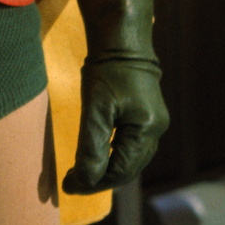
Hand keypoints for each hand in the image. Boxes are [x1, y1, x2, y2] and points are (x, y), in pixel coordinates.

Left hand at [61, 0, 167, 194]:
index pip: (120, 171)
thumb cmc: (107, 71)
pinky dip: (114, 156)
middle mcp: (157, 130)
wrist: (122, 39)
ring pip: (131, 160)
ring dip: (107, 170)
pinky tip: (97, 156)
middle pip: (128, 170)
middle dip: (99, 180)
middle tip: (71, 183)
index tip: (67, 185)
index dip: (93, 183)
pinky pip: (132, 147)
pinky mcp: (148, 116)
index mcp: (146, 130)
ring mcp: (155, 123)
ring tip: (80, 173)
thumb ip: (91, 147)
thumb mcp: (94, 109)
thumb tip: (85, 180)